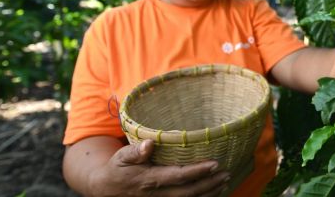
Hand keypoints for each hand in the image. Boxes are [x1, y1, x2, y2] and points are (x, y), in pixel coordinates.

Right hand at [89, 139, 229, 196]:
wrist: (107, 189)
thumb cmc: (118, 168)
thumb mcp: (121, 157)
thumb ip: (135, 151)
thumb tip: (150, 143)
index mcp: (150, 180)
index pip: (178, 176)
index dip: (198, 171)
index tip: (215, 163)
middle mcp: (158, 194)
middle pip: (189, 192)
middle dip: (210, 184)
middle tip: (226, 173)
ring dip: (209, 193)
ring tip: (225, 182)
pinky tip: (214, 192)